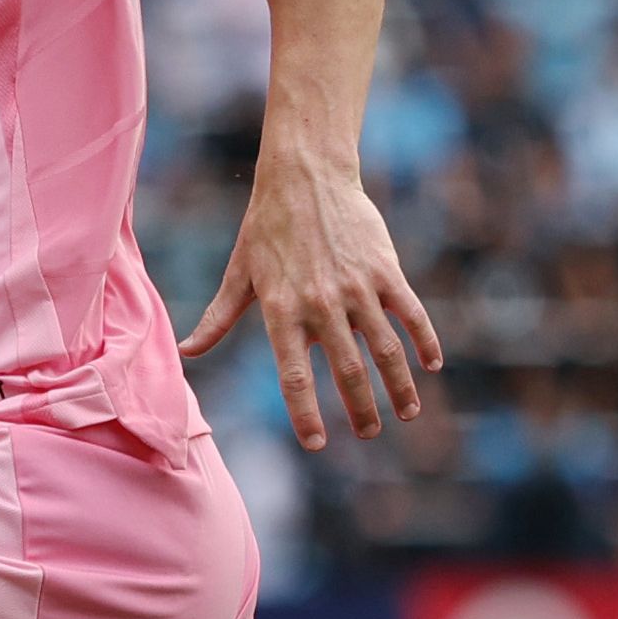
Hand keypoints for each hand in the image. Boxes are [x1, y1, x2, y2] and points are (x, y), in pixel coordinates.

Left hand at [179, 145, 443, 448]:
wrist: (305, 174)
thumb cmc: (267, 227)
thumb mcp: (239, 274)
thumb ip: (217, 319)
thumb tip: (186, 353)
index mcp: (282, 311)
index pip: (294, 376)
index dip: (305, 414)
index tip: (317, 444)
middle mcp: (321, 304)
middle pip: (347, 372)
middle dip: (361, 411)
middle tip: (368, 434)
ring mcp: (357, 287)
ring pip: (385, 350)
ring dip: (399, 388)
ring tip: (406, 414)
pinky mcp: (384, 270)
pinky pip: (411, 314)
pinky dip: (424, 342)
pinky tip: (431, 367)